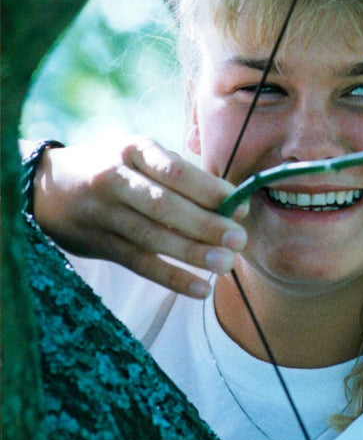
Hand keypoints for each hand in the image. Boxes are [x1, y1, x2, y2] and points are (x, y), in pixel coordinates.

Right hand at [33, 136, 248, 298]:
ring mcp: (105, 214)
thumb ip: (180, 175)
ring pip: (152, 237)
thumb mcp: (139, 154)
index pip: (174, 171)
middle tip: (238, 240)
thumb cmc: (114, 167)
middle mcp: (116, 179)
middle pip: (164, 206)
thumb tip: (233, 205)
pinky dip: (171, 278)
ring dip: (191, 253)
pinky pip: (140, 264)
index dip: (209, 190)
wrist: (47, 187)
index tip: (239, 205)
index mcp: (133, 150)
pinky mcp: (100, 244)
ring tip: (225, 265)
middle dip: (204, 224)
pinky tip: (200, 289)